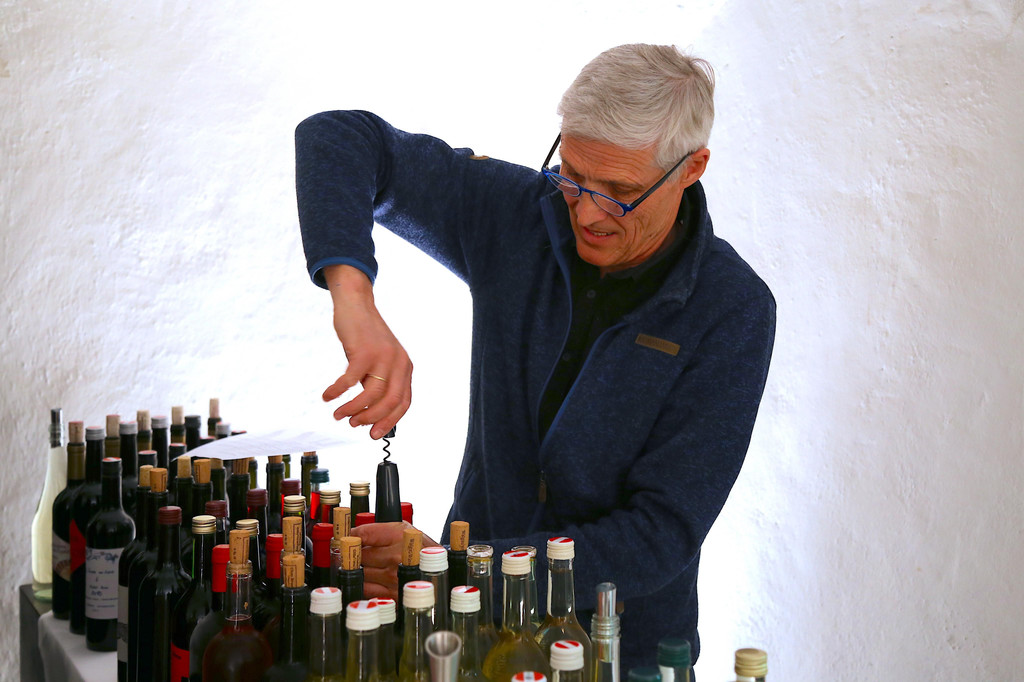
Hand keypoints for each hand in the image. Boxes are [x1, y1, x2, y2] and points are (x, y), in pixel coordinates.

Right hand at [322, 264, 412, 439]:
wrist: (357, 305)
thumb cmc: (365, 337)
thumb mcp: (379, 361)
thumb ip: (379, 382)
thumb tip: (369, 414)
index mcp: (405, 367)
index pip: (403, 403)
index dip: (389, 421)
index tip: (374, 434)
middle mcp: (398, 362)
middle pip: (389, 402)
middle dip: (371, 419)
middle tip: (354, 425)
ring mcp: (383, 356)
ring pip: (371, 395)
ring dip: (353, 409)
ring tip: (339, 415)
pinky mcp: (364, 351)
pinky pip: (350, 380)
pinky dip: (337, 392)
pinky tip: (328, 396)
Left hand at [351, 521, 440, 599]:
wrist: (442, 570)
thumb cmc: (421, 548)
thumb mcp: (404, 530)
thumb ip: (378, 531)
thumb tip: (350, 535)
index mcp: (398, 535)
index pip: (362, 533)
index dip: (349, 536)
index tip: (343, 538)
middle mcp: (395, 557)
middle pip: (358, 555)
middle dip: (353, 555)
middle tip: (351, 554)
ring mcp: (393, 578)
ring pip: (359, 574)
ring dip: (357, 571)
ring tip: (361, 566)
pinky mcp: (392, 594)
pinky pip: (367, 590)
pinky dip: (364, 585)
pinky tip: (368, 580)